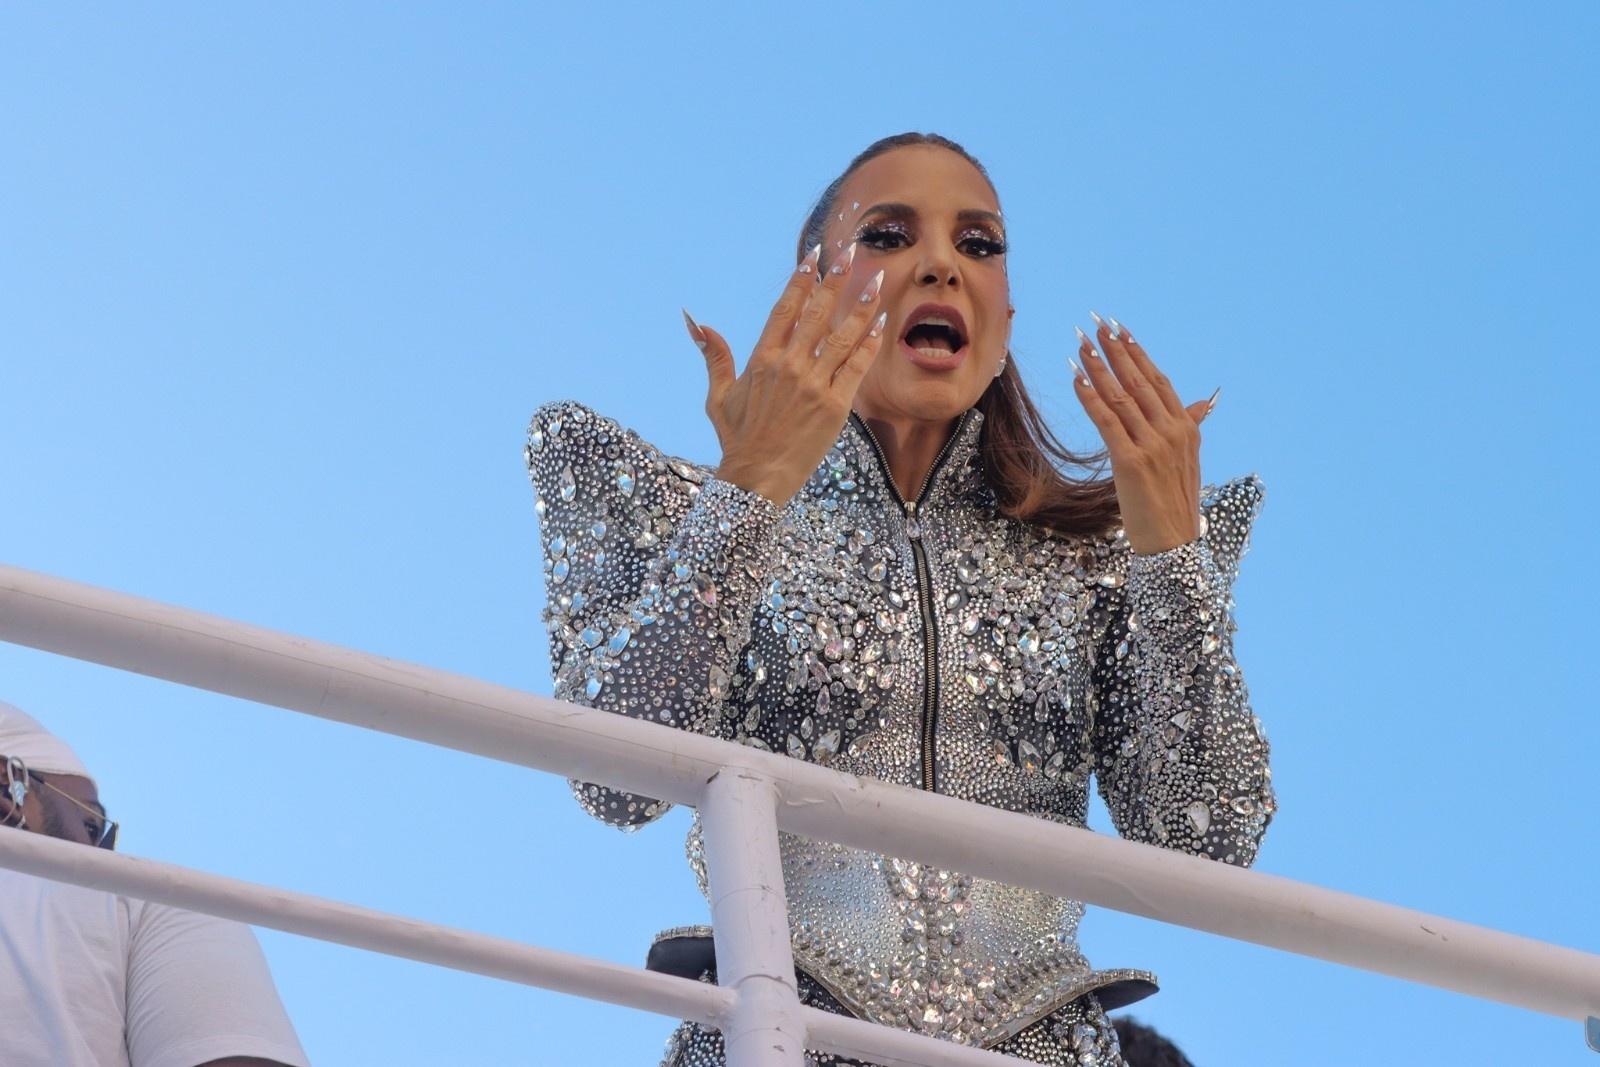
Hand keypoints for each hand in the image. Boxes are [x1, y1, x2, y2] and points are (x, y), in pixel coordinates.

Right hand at [683, 243, 887, 505]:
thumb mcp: (718, 396)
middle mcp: (788, 366)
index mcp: (761, 360)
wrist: (757, 479)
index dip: (801, 280)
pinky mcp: (835, 405)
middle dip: (835, 279)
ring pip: (843, 335)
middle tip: (851, 252)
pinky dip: (870, 342)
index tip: (815, 256)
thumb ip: (714, 356)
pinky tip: (880, 322)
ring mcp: (813, 385)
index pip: (785, 309)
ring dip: (862, 305)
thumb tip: (694, 321)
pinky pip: (857, 366)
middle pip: (817, 313)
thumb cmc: (737, 439)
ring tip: (878, 281)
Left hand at [1069, 316, 1216, 554]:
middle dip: (1116, 351)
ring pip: (1122, 397)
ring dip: (1099, 367)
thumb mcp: (1188, 460)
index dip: (1138, 354)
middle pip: (1139, 381)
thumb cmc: (1175, 502)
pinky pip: (1107, 421)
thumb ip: (1192, 426)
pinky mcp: (1130, 461)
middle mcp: (1172, 432)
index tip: (1121, 330)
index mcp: (1186, 428)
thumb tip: (1205, 402)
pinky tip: (1078, 379)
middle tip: (1096, 325)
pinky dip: (1091, 397)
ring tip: (1081, 345)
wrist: (1173, 542)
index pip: (1159, 381)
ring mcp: (1153, 445)